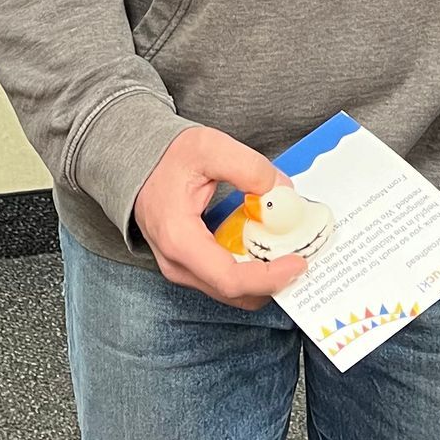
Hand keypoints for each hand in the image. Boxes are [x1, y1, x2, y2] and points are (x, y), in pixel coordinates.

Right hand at [132, 125, 308, 310]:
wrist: (137, 161)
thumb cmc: (166, 157)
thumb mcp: (209, 147)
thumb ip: (249, 168)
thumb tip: (282, 193)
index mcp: (179, 239)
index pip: (230, 279)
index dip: (269, 278)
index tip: (298, 263)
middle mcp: (177, 264)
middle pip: (235, 293)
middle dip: (273, 280)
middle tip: (303, 256)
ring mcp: (182, 268)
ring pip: (232, 290)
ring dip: (264, 277)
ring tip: (289, 251)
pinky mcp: (190, 265)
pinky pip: (226, 279)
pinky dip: (252, 270)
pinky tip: (268, 249)